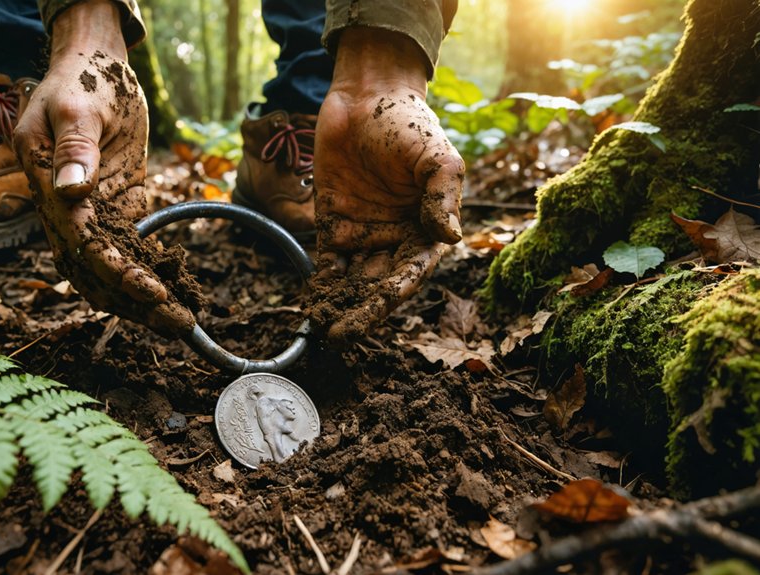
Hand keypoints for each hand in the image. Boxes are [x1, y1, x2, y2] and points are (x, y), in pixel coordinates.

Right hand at [13, 1, 195, 336]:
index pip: (80, 241)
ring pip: (105, 271)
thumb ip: (74, 149)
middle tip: (179, 324)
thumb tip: (71, 192)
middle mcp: (61, 208)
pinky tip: (173, 293)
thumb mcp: (78, 107)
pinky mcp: (110, 208)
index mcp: (46, 184)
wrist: (94, 66)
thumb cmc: (84, 81)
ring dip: (138, 300)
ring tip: (179, 322)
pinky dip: (145, 275)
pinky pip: (124, 251)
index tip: (152, 291)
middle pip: (92, 270)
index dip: (115, 270)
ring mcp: (85, 213)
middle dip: (134, 301)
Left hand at [309, 27, 463, 344]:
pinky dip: (318, 285)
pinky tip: (310, 304)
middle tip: (341, 335)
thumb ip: (442, 196)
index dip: (393, 296)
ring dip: (338, 305)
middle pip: (377, 285)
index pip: (410, 273)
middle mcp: (394, 239)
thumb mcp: (437, 157)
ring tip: (323, 329)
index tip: (376, 312)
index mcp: (424, 230)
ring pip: (351, 281)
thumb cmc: (409, 124)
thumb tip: (450, 236)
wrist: (366, 96)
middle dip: (361, 312)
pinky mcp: (332, 225)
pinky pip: (325, 262)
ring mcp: (362, 234)